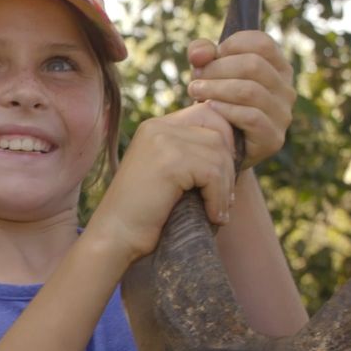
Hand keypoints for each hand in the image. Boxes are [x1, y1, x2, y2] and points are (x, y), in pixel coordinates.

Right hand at [85, 98, 240, 263]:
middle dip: (229, 166)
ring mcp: (162, 141)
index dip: (225, 143)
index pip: (208, 114)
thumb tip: (234, 149)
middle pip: (218, 132)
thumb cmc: (144, 213)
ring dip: (226, 186)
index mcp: (156, 126)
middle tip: (226, 197)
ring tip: (219, 211)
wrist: (116, 237)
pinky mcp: (169, 162)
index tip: (224, 177)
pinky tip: (212, 216)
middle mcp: (158, 127)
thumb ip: (190, 154)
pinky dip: (218, 198)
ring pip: (219, 154)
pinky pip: (213, 174)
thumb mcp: (168, 174)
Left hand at [185, 31, 294, 171]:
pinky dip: (225, 110)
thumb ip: (202, 53)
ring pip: (250, 91)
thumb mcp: (208, 72)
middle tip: (194, 79)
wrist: (219, 150)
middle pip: (254, 65)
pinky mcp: (273, 138)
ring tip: (194, 91)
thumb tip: (199, 53)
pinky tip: (208, 109)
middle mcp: (286, 90)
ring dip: (216, 88)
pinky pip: (250, 117)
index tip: (208, 58)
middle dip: (217, 69)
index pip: (262, 43)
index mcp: (278, 68)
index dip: (231, 45)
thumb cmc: (216, 103)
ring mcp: (283, 115)